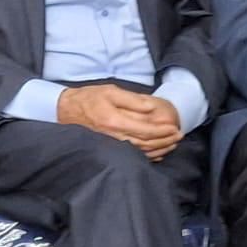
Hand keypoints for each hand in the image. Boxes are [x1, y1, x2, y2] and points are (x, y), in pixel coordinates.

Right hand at [56, 85, 182, 157]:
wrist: (66, 110)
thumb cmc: (89, 98)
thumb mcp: (111, 92)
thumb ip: (133, 100)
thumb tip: (152, 109)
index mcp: (115, 121)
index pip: (145, 130)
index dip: (162, 131)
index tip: (176, 128)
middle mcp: (114, 137)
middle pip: (146, 143)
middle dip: (165, 141)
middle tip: (179, 136)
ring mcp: (112, 145)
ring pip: (141, 151)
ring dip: (159, 149)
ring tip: (172, 144)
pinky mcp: (111, 147)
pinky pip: (133, 154)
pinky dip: (148, 155)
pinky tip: (157, 152)